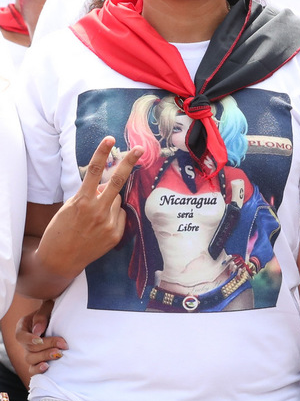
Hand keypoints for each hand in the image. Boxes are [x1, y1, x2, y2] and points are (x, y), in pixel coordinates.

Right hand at [14, 300, 64, 375]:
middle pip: (30, 349)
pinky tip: (47, 366)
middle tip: (63, 345)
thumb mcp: (47, 307)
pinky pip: (33, 369)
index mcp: (23, 328)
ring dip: (45, 357)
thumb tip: (37, 331)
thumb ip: (41, 316)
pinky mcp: (37, 360)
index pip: (21, 336)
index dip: (29, 339)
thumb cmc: (51, 310)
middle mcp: (25, 342)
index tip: (40, 339)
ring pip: (31, 359)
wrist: (59, 316)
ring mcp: (30, 352)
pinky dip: (38, 369)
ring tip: (59, 354)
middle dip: (47, 347)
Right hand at [35, 136, 142, 280]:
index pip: (94, 172)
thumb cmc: (60, 232)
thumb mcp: (69, 209)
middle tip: (140, 149)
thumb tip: (104, 186)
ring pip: (117, 200)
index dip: (102, 153)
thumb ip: (87, 195)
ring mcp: (109, 223)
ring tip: (93, 217)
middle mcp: (98, 211)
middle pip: (118, 181)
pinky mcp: (115, 234)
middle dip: (129, 163)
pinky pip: (120, 216)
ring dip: (109, 201)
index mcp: (82, 202)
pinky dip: (113, 216)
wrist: (59, 261)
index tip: (109, 138)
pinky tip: (99, 227)